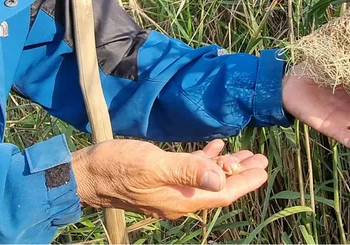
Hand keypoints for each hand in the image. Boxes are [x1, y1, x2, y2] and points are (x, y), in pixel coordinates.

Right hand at [72, 139, 267, 219]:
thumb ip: (188, 171)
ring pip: (206, 180)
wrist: (85, 174)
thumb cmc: (117, 167)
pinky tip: (213, 148)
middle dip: (241, 173)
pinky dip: (204, 161)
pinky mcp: (158, 180)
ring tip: (245, 153)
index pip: (222, 194)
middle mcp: (178, 200)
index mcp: (181, 200)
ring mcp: (168, 191)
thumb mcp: (154, 165)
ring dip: (225, 166)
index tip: (264, 170)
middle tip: (262, 159)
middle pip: (218, 188)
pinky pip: (189, 173)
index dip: (245, 182)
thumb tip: (221, 181)